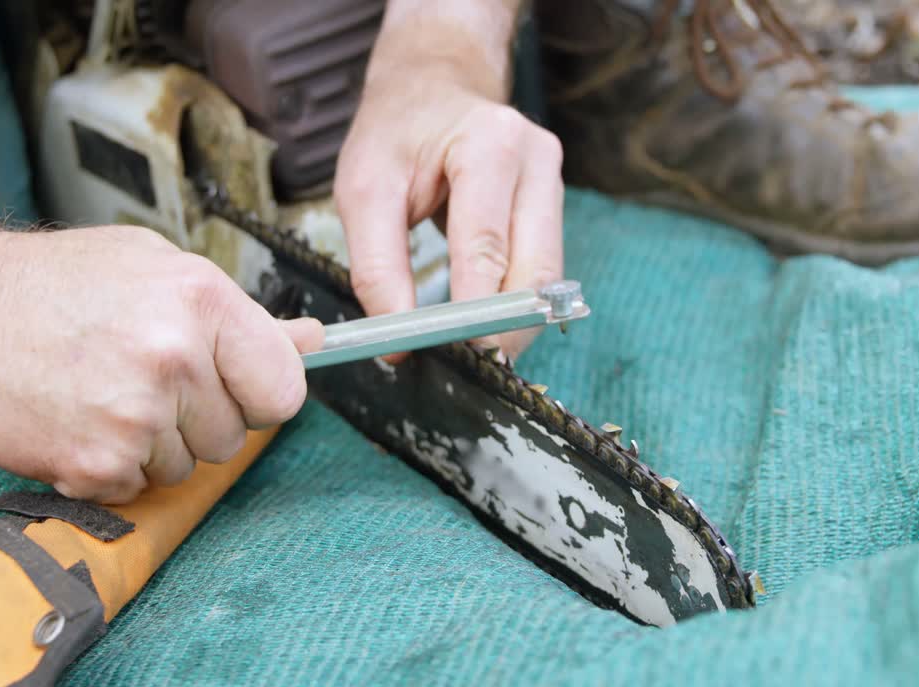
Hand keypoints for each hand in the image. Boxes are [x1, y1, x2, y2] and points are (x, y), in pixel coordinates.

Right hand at [0, 225, 322, 503]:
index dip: (259, 394)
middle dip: (198, 419)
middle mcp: (176, 358)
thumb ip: (242, 316)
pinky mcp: (93, 463)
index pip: (284, 389)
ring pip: (184, 467)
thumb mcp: (162, 270)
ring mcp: (134, 415)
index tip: (235, 388)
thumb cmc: (62, 282)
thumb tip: (312, 342)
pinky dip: (110, 468)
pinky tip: (80, 419)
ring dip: (152, 445)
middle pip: (233, 435)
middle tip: (146, 380)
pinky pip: (135, 488)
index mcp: (204, 301)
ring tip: (105, 393)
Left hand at [335, 59, 564, 360]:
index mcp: (489, 144)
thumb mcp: (363, 189)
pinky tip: (487, 324)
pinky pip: (542, 269)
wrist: (433, 84)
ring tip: (474, 355)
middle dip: (503, 327)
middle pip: (534, 269)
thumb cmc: (396, 133)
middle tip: (469, 370)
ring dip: (514, 322)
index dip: (473, 309)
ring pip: (547, 278)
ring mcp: (553, 180)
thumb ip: (376, 265)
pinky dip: (516, 303)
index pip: (486, 245)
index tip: (452, 356)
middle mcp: (536, 159)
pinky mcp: (555, 201)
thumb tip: (399, 342)